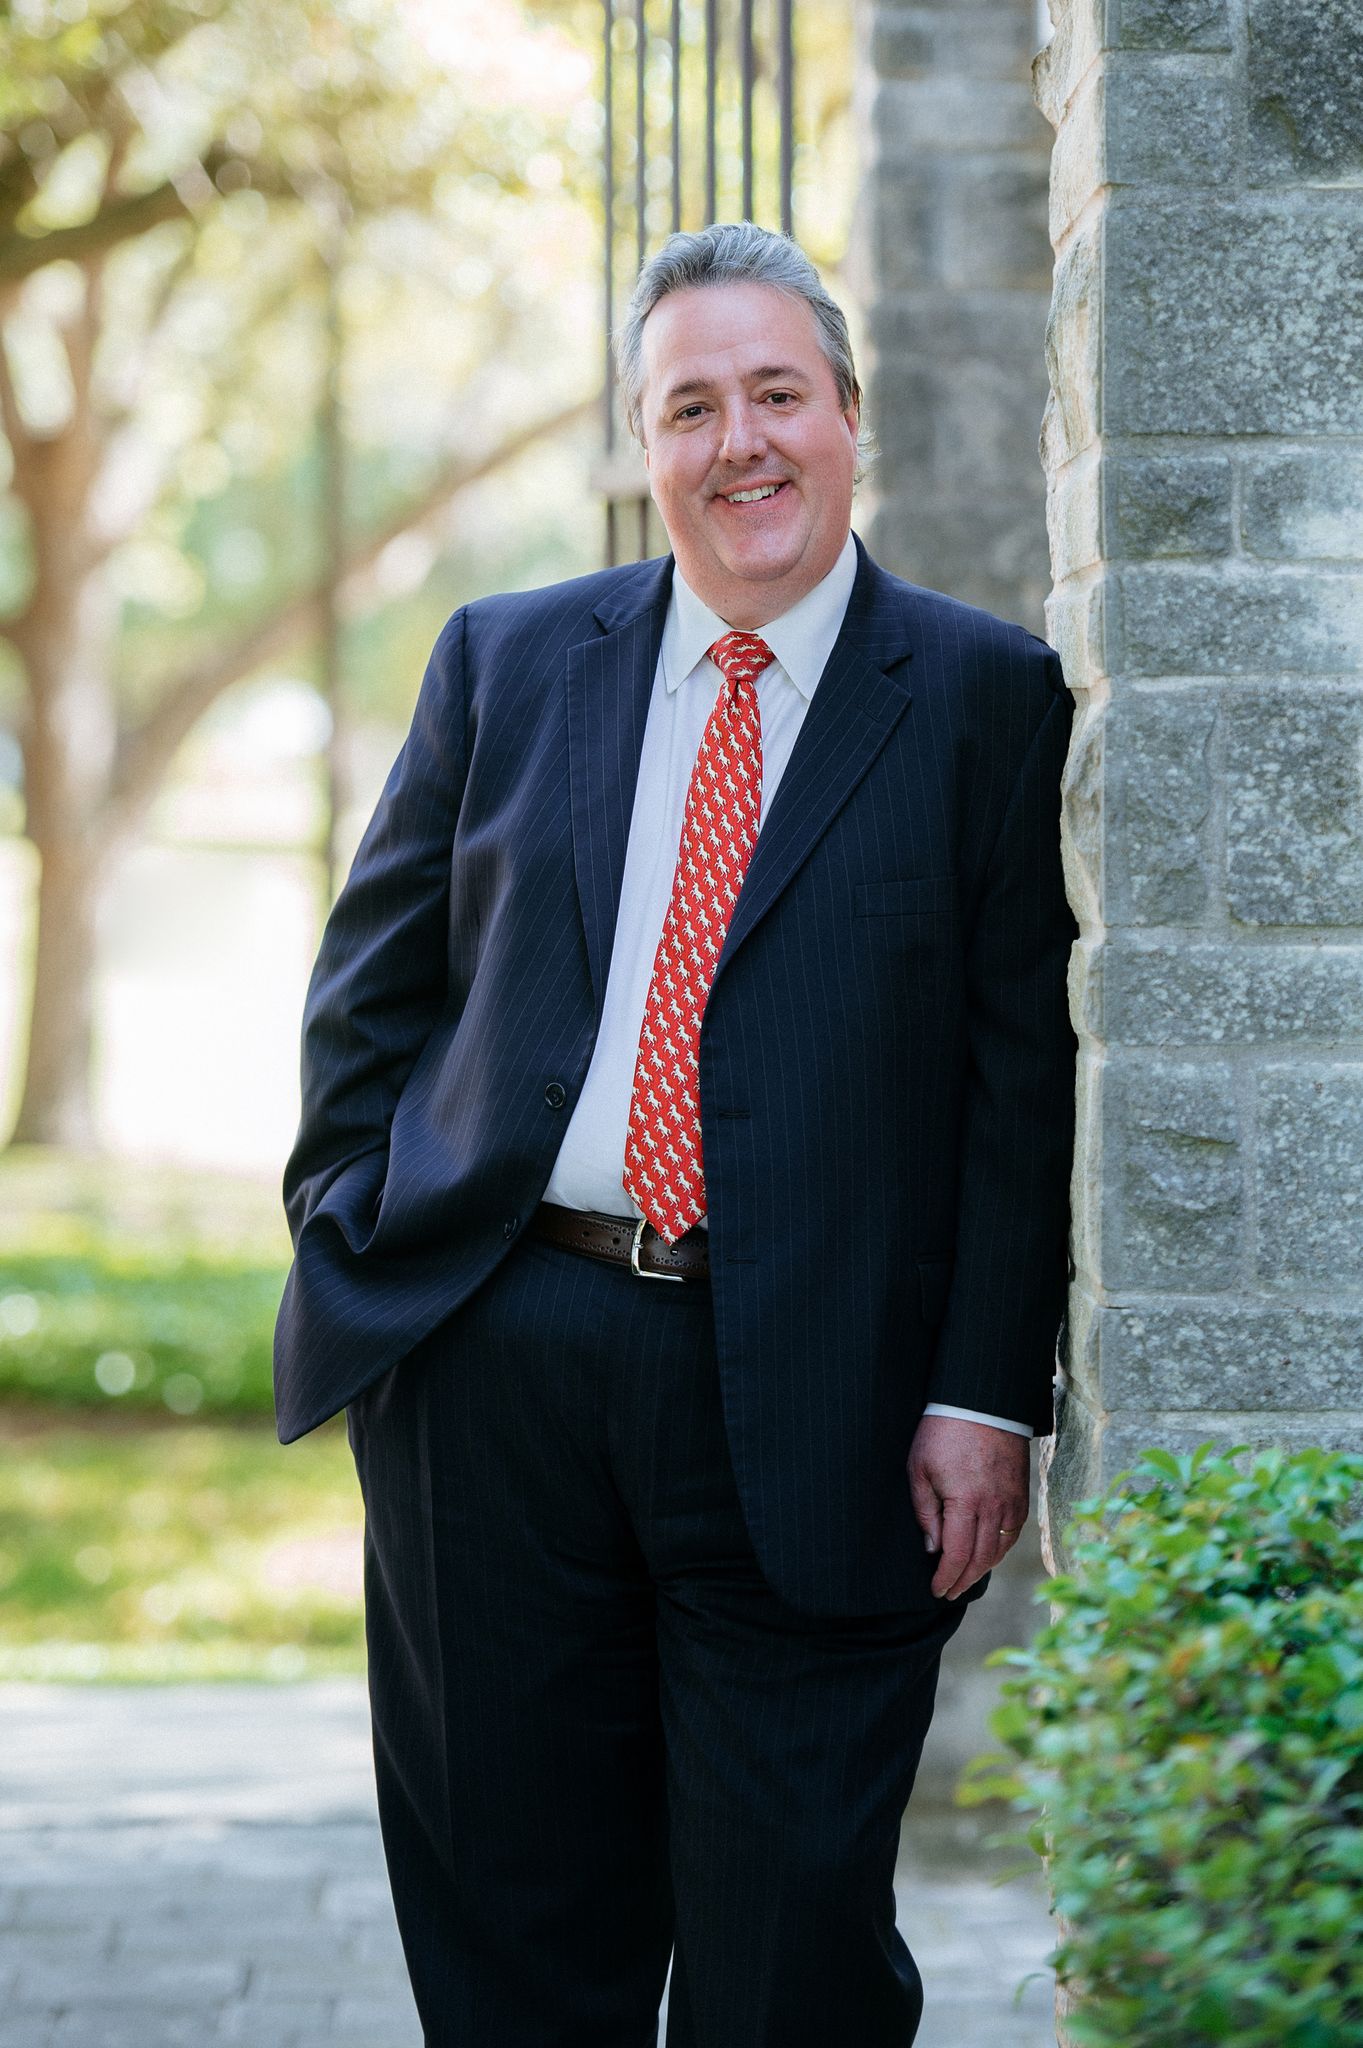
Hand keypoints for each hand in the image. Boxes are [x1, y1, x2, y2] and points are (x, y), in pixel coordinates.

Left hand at [907, 1413, 1028, 1600]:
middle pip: (981, 1559)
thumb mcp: (919, 1469)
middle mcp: (994, 1508)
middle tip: (949, 1592)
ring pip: (1000, 1549)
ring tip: (965, 1578)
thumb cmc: (943, 1432)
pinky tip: (987, 1554)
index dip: (946, 1577)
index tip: (936, 1590)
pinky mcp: (1022, 1494)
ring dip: (982, 1569)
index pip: (958, 1555)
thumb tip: (932, 1548)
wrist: (982, 1403)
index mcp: (966, 1503)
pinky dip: (1000, 1549)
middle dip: (963, 1580)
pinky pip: (1012, 1533)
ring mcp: (1012, 1502)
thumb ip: (926, 1512)